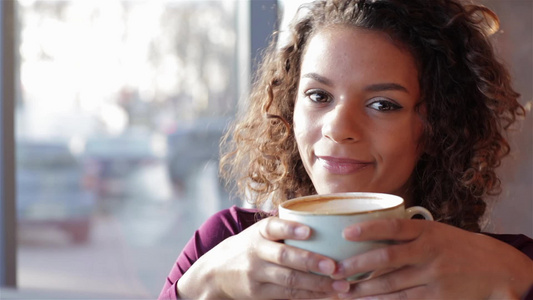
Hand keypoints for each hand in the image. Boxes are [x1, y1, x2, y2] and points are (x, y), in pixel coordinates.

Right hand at [177, 217, 349, 298]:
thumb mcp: (260, 233)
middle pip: (284, 256)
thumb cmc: (251, 247)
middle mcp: (256, 251)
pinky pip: (287, 295)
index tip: (309, 231)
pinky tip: (327, 295)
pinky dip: (309, 296)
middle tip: (334, 266)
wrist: (216, 272)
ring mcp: (256, 274)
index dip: (290, 228)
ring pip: (289, 280)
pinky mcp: (258, 293)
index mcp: (260, 232)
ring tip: (340, 285)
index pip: (273, 227)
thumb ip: (285, 228)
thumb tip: (328, 222)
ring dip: (317, 284)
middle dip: (310, 262)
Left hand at [331, 219, 532, 298]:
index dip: (368, 229)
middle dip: (357, 265)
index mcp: (425, 231)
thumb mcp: (433, 230)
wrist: (493, 267)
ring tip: (344, 289)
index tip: (346, 233)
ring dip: (364, 288)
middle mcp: (428, 252)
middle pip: (387, 258)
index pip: (392, 227)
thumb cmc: (454, 245)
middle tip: (336, 270)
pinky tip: (367, 299)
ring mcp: (432, 276)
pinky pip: (404, 299)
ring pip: (391, 283)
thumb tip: (368, 232)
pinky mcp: (436, 296)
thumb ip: (406, 232)